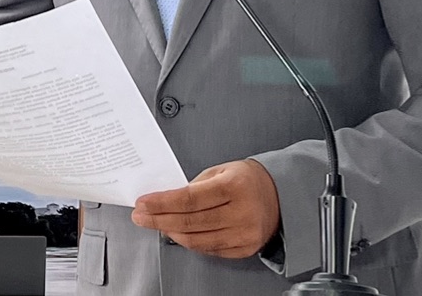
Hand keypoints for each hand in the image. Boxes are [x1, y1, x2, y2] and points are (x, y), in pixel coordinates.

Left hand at [130, 159, 279, 258]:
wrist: (280, 195)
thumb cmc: (248, 179)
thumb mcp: (221, 170)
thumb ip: (194, 185)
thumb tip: (165, 200)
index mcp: (234, 187)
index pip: (189, 199)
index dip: (162, 203)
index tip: (144, 203)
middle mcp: (241, 213)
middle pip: (190, 222)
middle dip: (159, 219)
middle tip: (141, 216)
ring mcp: (244, 234)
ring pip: (197, 241)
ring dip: (171, 232)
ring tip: (156, 223)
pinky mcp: (245, 249)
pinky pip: (209, 250)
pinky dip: (189, 242)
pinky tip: (178, 233)